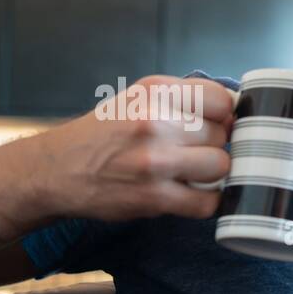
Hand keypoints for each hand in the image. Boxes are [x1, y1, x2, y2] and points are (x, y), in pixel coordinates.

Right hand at [39, 75, 235, 220]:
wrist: (55, 170)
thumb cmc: (105, 134)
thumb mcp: (138, 99)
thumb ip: (184, 99)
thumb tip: (237, 112)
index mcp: (154, 91)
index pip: (222, 100)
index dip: (223, 116)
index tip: (211, 125)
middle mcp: (154, 122)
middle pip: (223, 135)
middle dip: (211, 146)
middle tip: (188, 152)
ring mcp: (155, 161)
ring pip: (220, 167)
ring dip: (210, 174)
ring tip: (187, 173)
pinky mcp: (154, 197)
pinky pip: (208, 202)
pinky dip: (203, 201)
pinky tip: (185, 193)